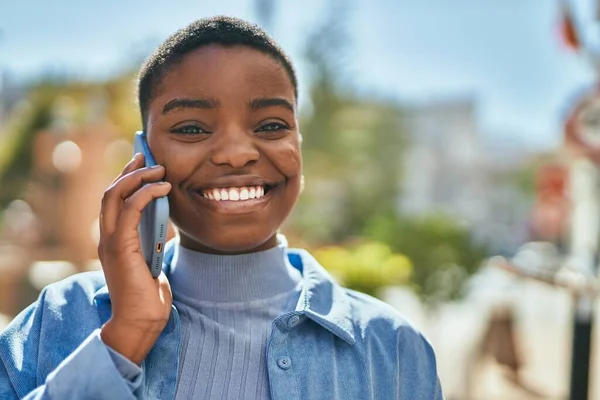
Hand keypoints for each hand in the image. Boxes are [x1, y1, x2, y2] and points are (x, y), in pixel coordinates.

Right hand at [98, 153, 172, 364]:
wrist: (141, 321)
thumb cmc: (149, 295)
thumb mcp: (152, 259)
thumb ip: (152, 239)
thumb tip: (165, 217)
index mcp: (113, 240)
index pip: (113, 201)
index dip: (126, 178)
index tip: (143, 163)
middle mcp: (106, 238)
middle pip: (111, 193)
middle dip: (130, 170)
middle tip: (148, 157)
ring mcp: (110, 242)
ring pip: (115, 196)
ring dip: (138, 178)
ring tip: (160, 170)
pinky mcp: (120, 248)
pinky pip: (130, 211)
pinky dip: (146, 194)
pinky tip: (163, 188)